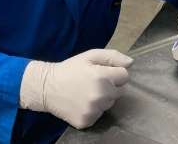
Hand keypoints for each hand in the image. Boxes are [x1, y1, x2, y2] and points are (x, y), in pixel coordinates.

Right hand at [19, 49, 133, 128]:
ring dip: (103, 97)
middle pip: (119, 91)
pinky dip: (94, 109)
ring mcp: (93, 111)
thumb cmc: (70, 69)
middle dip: (110, 85)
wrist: (47, 87)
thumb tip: (130, 63)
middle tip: (94, 81)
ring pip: (109, 103)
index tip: (104, 72)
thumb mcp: (90, 56)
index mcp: (101, 77)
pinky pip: (99, 114)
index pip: (125, 77)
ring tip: (87, 91)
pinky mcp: (87, 122)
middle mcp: (100, 96)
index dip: (115, 73)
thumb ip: (112, 57)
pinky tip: (82, 101)